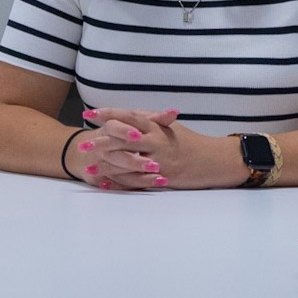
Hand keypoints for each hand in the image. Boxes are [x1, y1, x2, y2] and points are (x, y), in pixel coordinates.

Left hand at [74, 108, 237, 190]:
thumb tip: (128, 114)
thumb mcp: (170, 127)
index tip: (90, 113)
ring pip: (127, 161)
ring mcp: (159, 160)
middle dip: (101, 141)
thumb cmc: (191, 142)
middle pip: (123, 138)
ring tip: (88, 167)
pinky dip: (121, 182)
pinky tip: (106, 184)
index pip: (128, 116)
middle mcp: (156, 141)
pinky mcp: (163, 178)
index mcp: (157, 126)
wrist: (215, 161)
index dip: (108, 114)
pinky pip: (138, 180)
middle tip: (82, 144)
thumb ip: (149, 119)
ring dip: (106, 165)